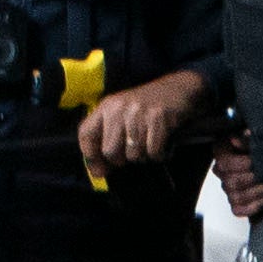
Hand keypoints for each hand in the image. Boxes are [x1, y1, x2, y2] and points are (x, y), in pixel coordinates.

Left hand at [82, 68, 209, 173]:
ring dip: (143, 156)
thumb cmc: (146, 108)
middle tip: (131, 152)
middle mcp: (119, 108)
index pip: (86, 134)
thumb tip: (97, 172)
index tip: (99, 168)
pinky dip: (159, 154)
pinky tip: (162, 144)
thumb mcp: (121, 116)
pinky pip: (153, 152)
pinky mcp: (158, 118)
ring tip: (149, 144)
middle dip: (121, 159)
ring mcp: (138, 113)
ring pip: (133, 155)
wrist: (176, 89)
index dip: (90, 156)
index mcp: (106, 107)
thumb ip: (107, 140)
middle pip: (109, 151)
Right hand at [211, 141, 262, 218]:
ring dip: (256, 193)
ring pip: (236, 197)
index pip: (225, 163)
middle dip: (252, 179)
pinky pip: (239, 210)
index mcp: (222, 153)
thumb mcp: (254, 138)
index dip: (242, 164)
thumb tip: (243, 135)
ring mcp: (228, 190)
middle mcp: (221, 173)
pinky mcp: (235, 204)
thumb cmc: (258, 147)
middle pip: (231, 182)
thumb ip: (248, 138)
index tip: (255, 161)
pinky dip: (254, 206)